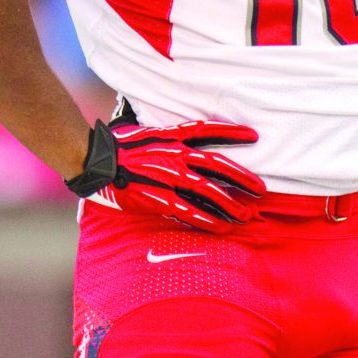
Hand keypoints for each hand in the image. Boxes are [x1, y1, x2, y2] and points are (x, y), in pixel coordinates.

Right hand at [65, 118, 265, 231]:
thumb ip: (171, 135)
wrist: (96, 161)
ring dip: (230, 203)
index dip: (233, 132)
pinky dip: (208, 219)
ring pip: (208, 191)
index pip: (209, 131)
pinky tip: (223, 227)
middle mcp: (175, 155)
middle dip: (242, 176)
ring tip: (248, 214)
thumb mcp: (149, 131)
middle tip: (262, 187)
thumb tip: (188, 136)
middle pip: (217, 165)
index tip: (254, 136)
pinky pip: (189, 211)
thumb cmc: (121, 145)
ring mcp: (168, 177)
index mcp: (173, 136)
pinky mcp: (159, 198)